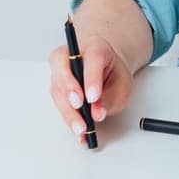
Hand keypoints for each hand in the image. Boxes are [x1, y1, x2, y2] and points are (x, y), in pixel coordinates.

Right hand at [48, 32, 135, 147]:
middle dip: (69, 88)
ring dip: (67, 110)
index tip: (93, 97)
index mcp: (96, 47)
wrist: (106, 70)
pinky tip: (78, 131)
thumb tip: (97, 113)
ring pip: (57, 88)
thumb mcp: (122, 85)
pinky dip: (68, 118)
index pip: (91, 58)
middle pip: (63, 67)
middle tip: (79, 107)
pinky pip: (58, 102)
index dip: (91, 78)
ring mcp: (61, 70)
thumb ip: (110, 98)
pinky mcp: (56, 86)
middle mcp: (73, 55)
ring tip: (81, 128)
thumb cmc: (113, 74)